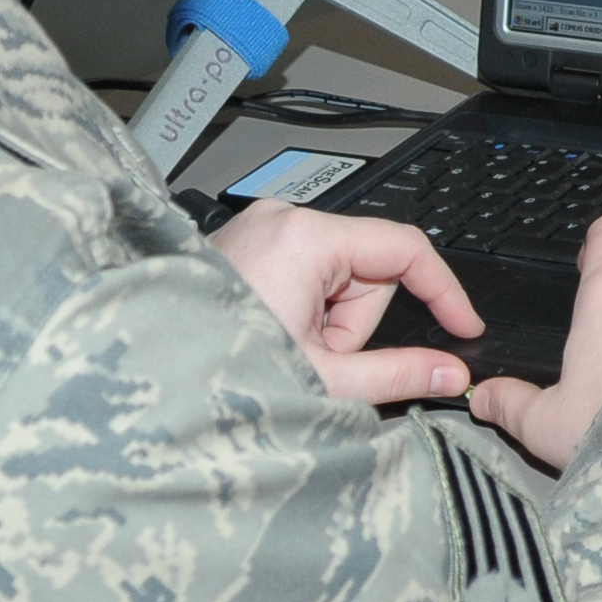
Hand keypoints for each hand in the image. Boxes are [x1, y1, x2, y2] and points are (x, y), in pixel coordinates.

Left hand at [213, 207, 485, 408]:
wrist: (137, 380)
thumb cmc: (214, 373)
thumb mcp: (323, 379)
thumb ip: (397, 374)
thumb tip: (449, 372)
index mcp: (305, 238)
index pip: (405, 249)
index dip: (443, 291)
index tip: (464, 327)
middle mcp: (281, 221)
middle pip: (365, 272)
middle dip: (351, 325)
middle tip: (314, 360)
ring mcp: (258, 232)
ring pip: (333, 280)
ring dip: (322, 325)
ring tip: (281, 354)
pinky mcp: (243, 249)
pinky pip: (301, 279)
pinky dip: (298, 316)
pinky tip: (267, 342)